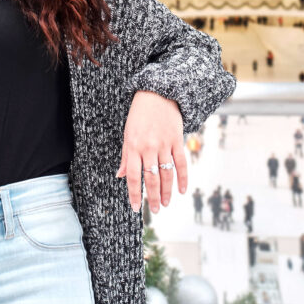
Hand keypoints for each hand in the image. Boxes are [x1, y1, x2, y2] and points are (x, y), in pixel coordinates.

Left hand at [115, 90, 187, 212]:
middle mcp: (148, 147)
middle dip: (152, 197)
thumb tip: (120, 176)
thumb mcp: (127, 133)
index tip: (135, 208)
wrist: (157, 93)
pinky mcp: (177, 140)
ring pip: (166, 174)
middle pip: (151, 178)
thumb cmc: (139, 114)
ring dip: (166, 192)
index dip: (134, 194)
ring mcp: (164, 144)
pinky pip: (181, 163)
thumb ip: (126, 156)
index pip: (134, 176)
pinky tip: (181, 191)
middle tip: (154, 210)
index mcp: (133, 146)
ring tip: (165, 204)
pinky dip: (182, 178)